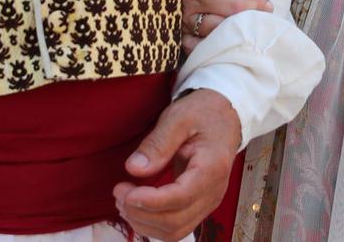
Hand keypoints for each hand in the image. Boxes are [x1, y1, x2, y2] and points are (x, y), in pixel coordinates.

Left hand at [114, 88, 242, 239]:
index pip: (180, 198)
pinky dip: (153, 224)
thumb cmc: (203, 113)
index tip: (124, 191)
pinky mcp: (199, 206)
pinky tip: (137, 207)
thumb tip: (133, 169)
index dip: (149, 201)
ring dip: (144, 223)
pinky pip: (176, 228)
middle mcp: (213, 192)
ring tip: (123, 201)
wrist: (224, 117)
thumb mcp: (179, 118)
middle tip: (119, 193)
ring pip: (174, 232)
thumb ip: (157, 143)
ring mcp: (208, 203)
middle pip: (175, 222)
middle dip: (141, 214)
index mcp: (212, 168)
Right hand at [179, 0, 270, 54]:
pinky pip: (205, 46)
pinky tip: (231, 35)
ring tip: (250, 19)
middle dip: (255, 6)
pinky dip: (221, 43)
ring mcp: (184, 18)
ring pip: (221, 28)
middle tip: (265, 6)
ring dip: (241, 25)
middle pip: (233, 7)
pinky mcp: (183, 37)